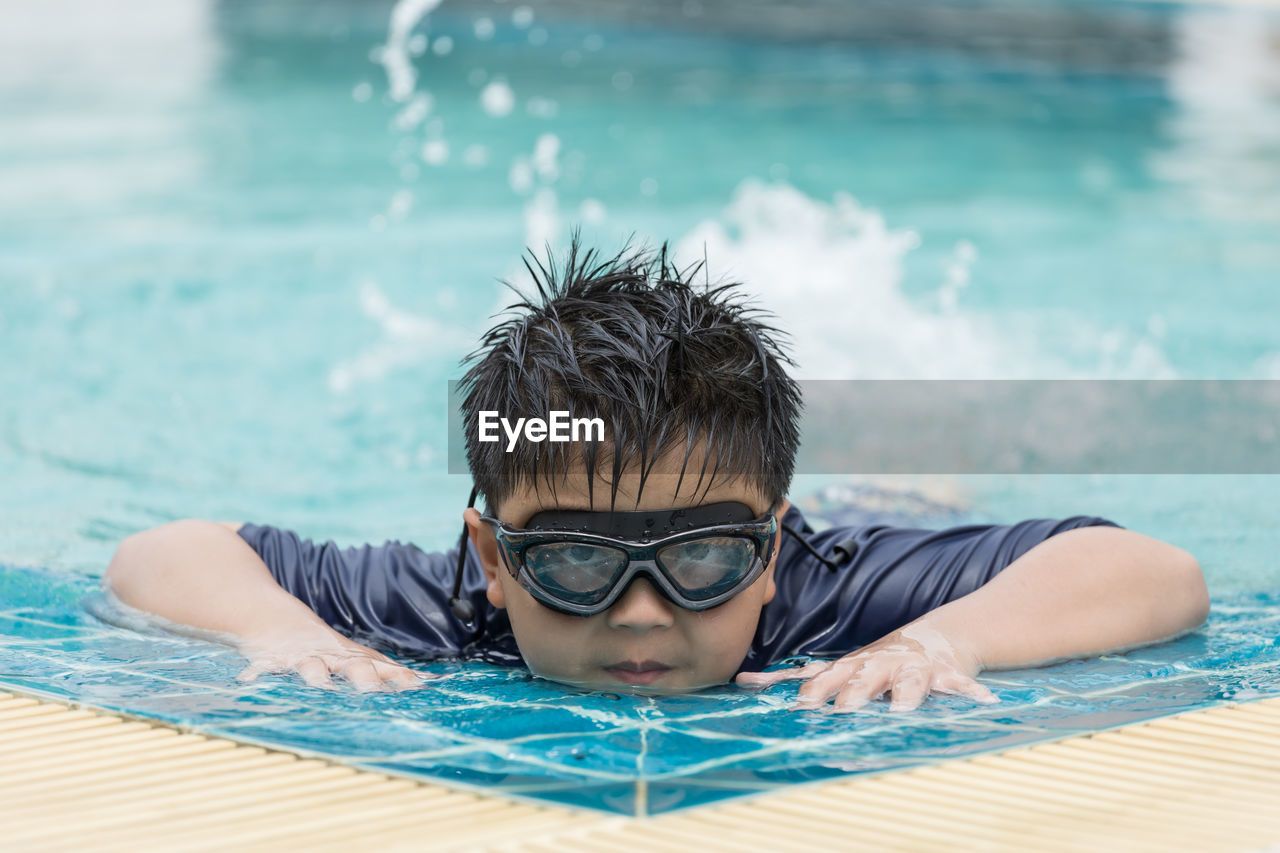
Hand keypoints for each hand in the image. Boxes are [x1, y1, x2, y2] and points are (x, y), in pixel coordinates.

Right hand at [237, 627, 436, 691]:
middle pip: (353, 666)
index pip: (382, 667)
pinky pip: (262, 669)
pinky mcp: (270, 659)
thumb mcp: (352, 654)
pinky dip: (256, 675)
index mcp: (350, 658)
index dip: (399, 677)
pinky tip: (248, 684)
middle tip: (375, 693)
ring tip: (322, 688)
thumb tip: (426, 682)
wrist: (270, 614)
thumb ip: (384, 670)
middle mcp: (330, 657)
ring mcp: (301, 657)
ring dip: (316, 677)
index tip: (419, 688)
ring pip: (310, 667)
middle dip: (365, 679)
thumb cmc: (321, 644)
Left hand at [735, 623, 998, 712]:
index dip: (813, 691)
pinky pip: (958, 685)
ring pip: (907, 683)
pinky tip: (982, 701)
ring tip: (904, 709)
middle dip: (854, 694)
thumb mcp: (836, 668)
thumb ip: (795, 678)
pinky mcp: (943, 674)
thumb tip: (741, 682)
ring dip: (905, 695)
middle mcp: (878, 666)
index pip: (825, 677)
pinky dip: (968, 692)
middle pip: (863, 679)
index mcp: (850, 668)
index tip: (798, 708)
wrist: (934, 638)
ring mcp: (911, 669)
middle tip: (845, 710)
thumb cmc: (874, 663)